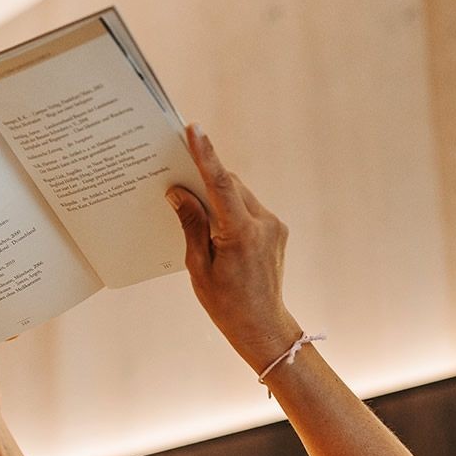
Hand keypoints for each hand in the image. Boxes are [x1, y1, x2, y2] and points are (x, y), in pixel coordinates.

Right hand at [166, 125, 301, 369]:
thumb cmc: (225, 303)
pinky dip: (231, 209)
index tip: (193, 129)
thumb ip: (191, 224)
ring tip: (196, 209)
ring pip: (240, 195)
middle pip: (230, 186)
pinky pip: (249, 208)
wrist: (262, 325)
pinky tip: (217, 226)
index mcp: (241, 234)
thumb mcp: (198, 266)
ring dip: (219, 196)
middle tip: (179, 178)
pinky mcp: (277, 230)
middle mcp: (263, 224)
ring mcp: (274, 226)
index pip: (222, 184)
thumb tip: (178, 192)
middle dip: (206, 180)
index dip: (205, 155)